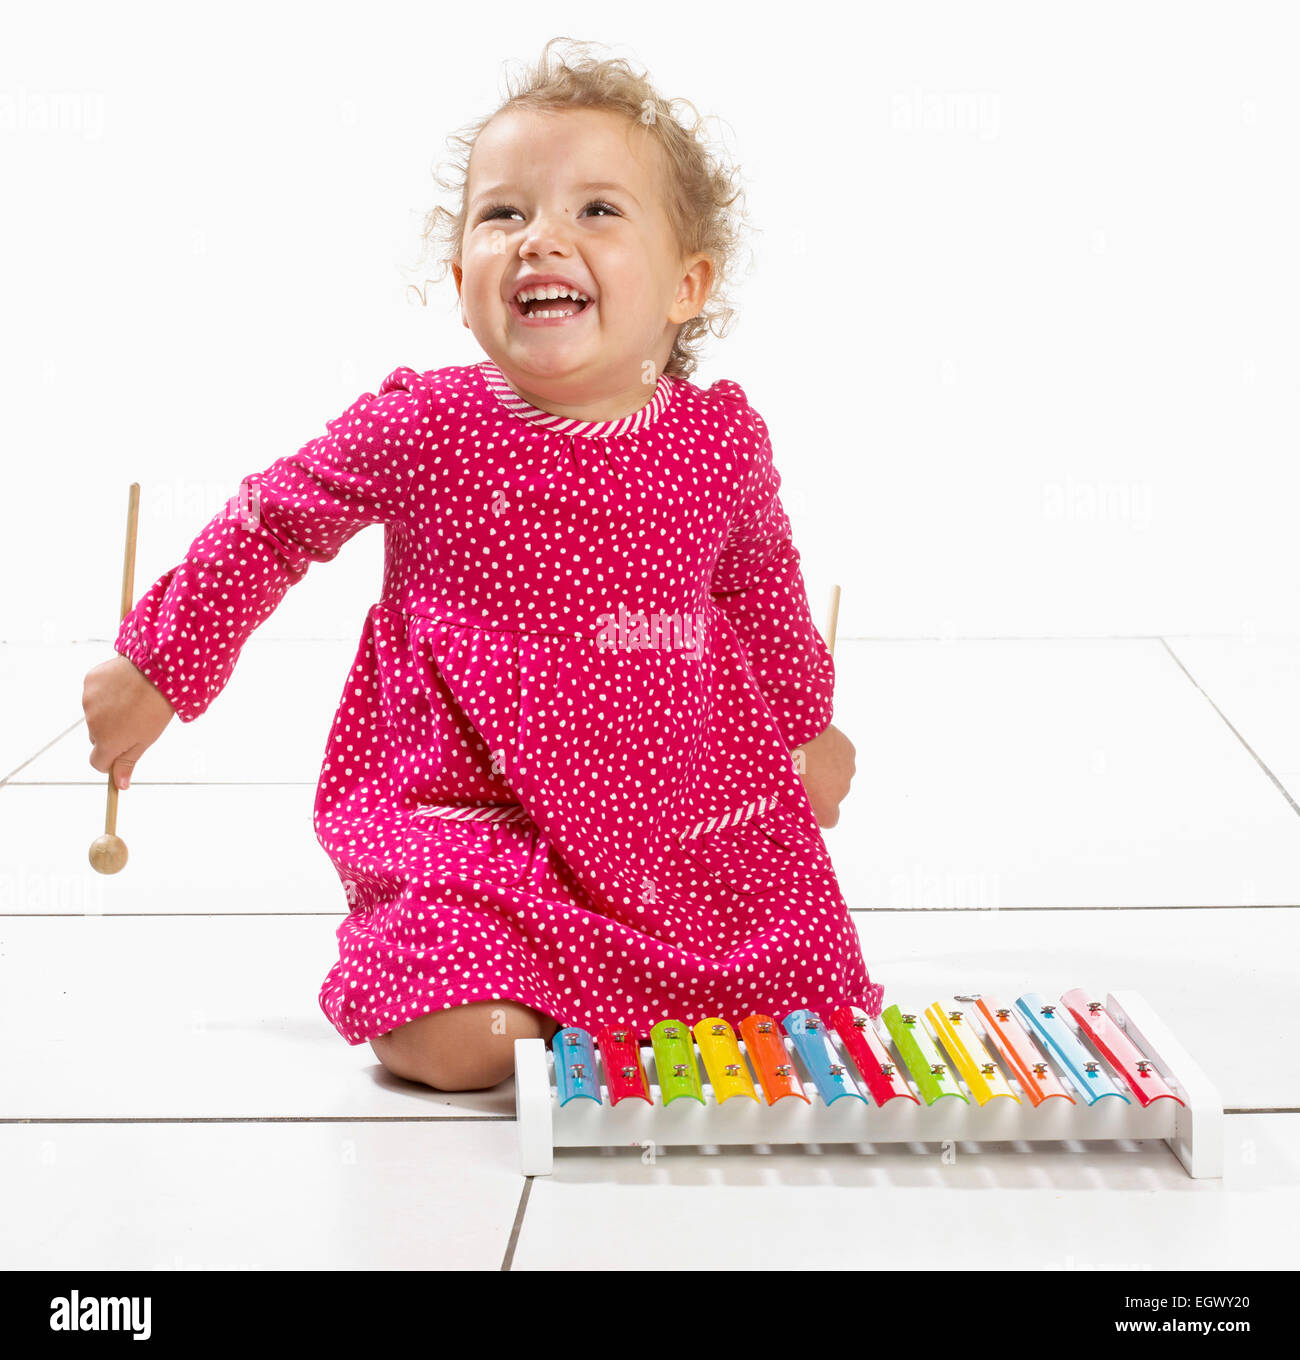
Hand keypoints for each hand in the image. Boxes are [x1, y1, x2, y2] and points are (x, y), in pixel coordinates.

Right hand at [83, 653, 174, 789]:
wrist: (158, 669)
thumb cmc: (156, 707)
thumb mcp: (146, 740)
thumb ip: (128, 763)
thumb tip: (120, 786)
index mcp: (107, 742)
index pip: (97, 763)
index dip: (111, 761)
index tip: (122, 754)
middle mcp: (92, 723)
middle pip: (96, 738)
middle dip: (111, 734)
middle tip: (134, 721)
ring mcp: (88, 702)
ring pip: (95, 715)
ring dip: (108, 712)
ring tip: (132, 700)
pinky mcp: (89, 682)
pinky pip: (94, 694)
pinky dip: (105, 693)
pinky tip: (124, 685)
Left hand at [792, 722, 855, 827]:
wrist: (798, 729)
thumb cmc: (787, 763)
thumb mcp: (783, 790)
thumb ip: (794, 804)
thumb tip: (791, 806)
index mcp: (827, 805)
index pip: (830, 820)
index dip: (818, 812)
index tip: (805, 802)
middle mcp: (843, 791)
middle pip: (833, 796)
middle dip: (822, 789)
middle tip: (803, 774)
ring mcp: (849, 770)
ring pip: (839, 776)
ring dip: (828, 771)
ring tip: (809, 756)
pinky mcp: (850, 751)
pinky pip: (842, 758)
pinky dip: (833, 754)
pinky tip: (819, 745)